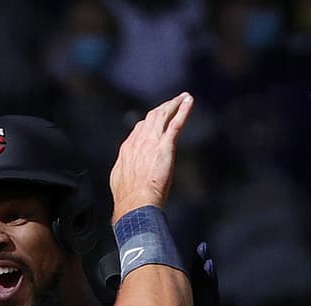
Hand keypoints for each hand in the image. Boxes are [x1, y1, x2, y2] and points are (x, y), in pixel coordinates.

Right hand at [109, 93, 193, 219]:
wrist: (134, 202)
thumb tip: (129, 173)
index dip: (148, 122)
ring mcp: (152, 142)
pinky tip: (189, 101)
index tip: (155, 119)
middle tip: (171, 103)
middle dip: (162, 108)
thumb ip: (127, 171)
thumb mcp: (121, 181)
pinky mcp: (165, 145)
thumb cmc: (128, 198)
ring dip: (174, 104)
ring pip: (163, 116)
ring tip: (182, 98)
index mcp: (128, 150)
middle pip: (151, 118)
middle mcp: (139, 141)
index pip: (139, 129)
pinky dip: (183, 110)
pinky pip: (175, 123)